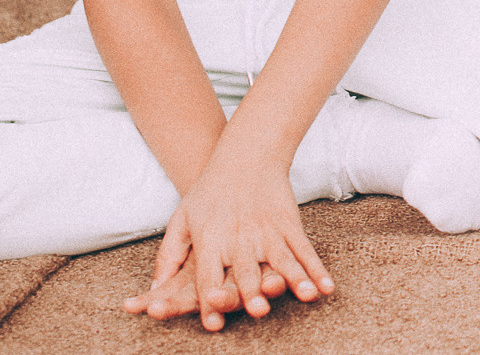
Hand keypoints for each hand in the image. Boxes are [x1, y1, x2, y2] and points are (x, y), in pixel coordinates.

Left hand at [125, 160, 332, 330]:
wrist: (246, 155)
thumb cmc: (208, 192)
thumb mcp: (180, 220)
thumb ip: (168, 257)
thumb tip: (153, 291)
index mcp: (210, 240)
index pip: (208, 277)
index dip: (210, 301)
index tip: (213, 324)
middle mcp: (239, 238)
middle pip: (246, 270)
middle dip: (253, 291)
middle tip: (259, 310)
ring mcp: (267, 231)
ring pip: (282, 260)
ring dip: (295, 280)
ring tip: (306, 296)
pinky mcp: (287, 224)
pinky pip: (304, 251)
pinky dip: (316, 270)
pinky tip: (326, 287)